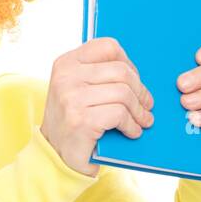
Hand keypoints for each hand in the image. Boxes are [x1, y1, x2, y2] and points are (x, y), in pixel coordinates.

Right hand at [41, 37, 153, 175]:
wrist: (54, 154)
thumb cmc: (72, 120)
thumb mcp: (77, 88)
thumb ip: (99, 75)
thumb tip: (137, 74)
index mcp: (66, 63)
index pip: (108, 47)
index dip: (129, 63)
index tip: (135, 81)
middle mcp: (66, 77)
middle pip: (121, 72)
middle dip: (140, 91)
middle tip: (147, 105)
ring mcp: (72, 98)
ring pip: (124, 94)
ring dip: (139, 111)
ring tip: (143, 120)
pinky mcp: (81, 120)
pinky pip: (120, 115)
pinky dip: (132, 125)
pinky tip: (132, 131)